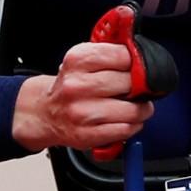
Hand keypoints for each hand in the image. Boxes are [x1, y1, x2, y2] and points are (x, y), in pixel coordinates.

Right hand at [12, 42, 154, 151]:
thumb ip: (111, 55)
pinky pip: (126, 129)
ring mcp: (81, 112)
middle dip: (141, 87)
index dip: (136, 63)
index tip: (136, 69)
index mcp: (77, 60)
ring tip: (136, 106)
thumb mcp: (83, 61)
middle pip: (130, 83)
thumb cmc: (72, 85)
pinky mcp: (87, 135)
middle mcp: (76, 85)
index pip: (123, 56)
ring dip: (142, 110)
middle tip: (138, 89)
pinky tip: (127, 120)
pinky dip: (134, 125)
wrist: (46, 113)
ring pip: (132, 110)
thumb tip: (144, 60)